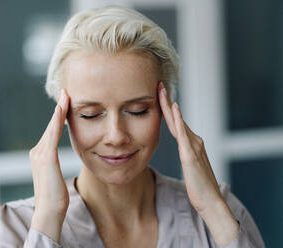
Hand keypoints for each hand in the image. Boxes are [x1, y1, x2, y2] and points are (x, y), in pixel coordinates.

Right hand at [29, 89, 69, 242]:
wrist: (49, 212)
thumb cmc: (55, 197)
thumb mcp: (55, 176)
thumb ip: (53, 164)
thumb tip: (55, 160)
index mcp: (40, 155)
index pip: (51, 132)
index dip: (59, 117)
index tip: (65, 103)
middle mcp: (37, 152)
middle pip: (51, 126)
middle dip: (59, 108)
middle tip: (65, 92)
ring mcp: (40, 154)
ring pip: (52, 128)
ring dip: (59, 111)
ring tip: (66, 96)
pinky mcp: (46, 159)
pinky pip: (53, 136)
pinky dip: (57, 122)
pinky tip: (61, 110)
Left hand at [158, 82, 238, 245]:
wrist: (211, 201)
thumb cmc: (199, 186)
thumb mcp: (190, 167)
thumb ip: (186, 155)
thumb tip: (182, 149)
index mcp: (191, 144)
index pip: (176, 123)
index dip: (167, 109)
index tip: (158, 96)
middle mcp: (194, 141)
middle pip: (176, 118)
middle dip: (167, 102)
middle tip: (158, 85)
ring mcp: (194, 147)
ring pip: (178, 122)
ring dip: (170, 106)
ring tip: (161, 92)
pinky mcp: (191, 155)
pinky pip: (183, 134)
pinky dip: (179, 120)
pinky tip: (174, 109)